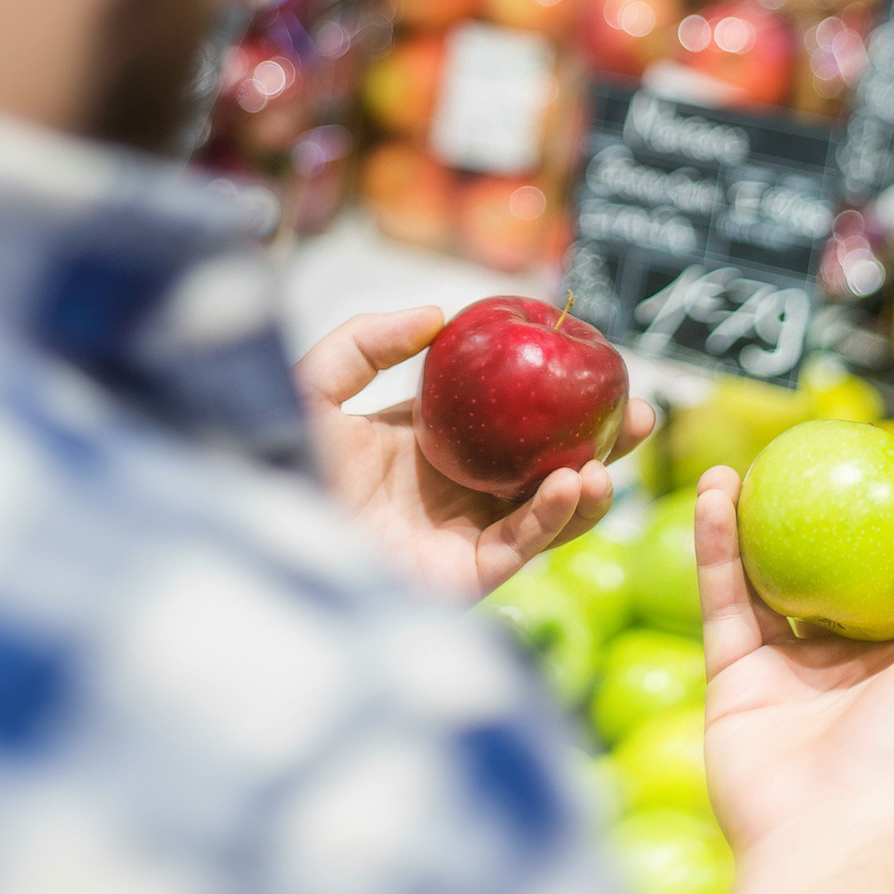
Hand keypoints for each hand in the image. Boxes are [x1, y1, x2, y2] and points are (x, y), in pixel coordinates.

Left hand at [295, 307, 656, 600]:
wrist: (254, 538)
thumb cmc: (267, 464)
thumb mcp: (313, 385)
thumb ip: (369, 341)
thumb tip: (441, 314)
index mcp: (422, 447)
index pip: (504, 418)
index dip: (552, 396)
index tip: (595, 365)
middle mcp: (448, 494)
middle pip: (540, 465)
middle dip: (596, 442)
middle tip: (639, 413)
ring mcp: (458, 538)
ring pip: (544, 512)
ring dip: (588, 486)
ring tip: (610, 456)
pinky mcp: (461, 579)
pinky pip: (521, 546)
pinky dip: (553, 518)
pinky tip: (573, 485)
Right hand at [686, 468, 893, 893]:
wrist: (838, 832)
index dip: (884, 524)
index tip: (870, 462)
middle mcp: (847, 667)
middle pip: (823, 576)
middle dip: (807, 520)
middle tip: (794, 460)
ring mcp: (787, 675)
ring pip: (763, 583)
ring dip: (748, 522)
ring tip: (740, 464)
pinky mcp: (733, 681)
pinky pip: (724, 602)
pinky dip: (715, 548)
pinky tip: (714, 494)